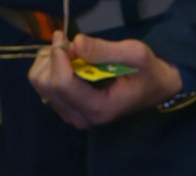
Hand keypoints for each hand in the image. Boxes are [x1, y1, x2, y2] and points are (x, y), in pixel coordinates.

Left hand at [28, 31, 182, 128]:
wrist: (154, 88)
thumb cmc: (146, 71)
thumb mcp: (134, 54)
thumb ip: (104, 50)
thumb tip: (76, 43)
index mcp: (99, 108)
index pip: (61, 83)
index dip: (58, 55)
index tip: (67, 37)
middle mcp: (83, 117)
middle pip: (45, 85)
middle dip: (51, 58)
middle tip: (67, 43)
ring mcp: (73, 115)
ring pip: (41, 85)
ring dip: (48, 61)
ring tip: (67, 52)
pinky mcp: (68, 109)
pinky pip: (45, 86)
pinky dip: (50, 68)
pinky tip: (65, 61)